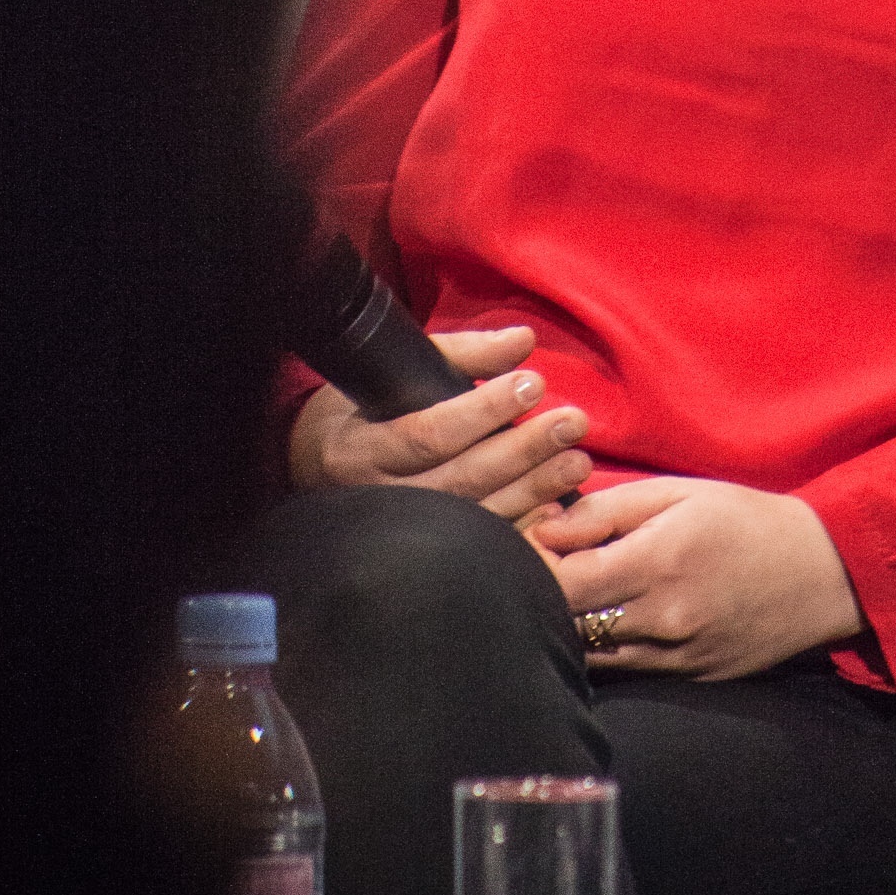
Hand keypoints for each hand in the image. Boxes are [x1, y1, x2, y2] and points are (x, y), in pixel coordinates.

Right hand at [289, 325, 591, 519]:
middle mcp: (377, 500)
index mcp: (360, 450)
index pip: (429, 434)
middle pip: (460, 479)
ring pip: (474, 516)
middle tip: (573, 422)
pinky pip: (478, 546)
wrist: (316, 468)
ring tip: (578, 461)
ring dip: (533, 489)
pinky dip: (521, 531)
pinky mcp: (423, 555)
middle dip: (523, 450)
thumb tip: (523, 340)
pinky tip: (557, 511)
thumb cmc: (362, 409)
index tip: (533, 382)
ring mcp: (399, 536)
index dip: (485, 410)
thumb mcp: (395, 371)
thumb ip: (462, 353)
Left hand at [527, 476, 862, 679]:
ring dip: (574, 626)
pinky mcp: (689, 679)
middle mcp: (663, 617)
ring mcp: (676, 656)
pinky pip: (627, 669)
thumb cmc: (746, 519)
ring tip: (575, 594)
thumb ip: (609, 509)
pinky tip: (612, 619)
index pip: (564, 581)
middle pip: (570, 622)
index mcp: (659, 560)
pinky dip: (608, 647)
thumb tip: (549, 527)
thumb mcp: (681, 493)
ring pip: (593, 654)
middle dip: (545, 596)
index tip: (526, 545)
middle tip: (538, 569)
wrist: (821, 573)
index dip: (533, 565)